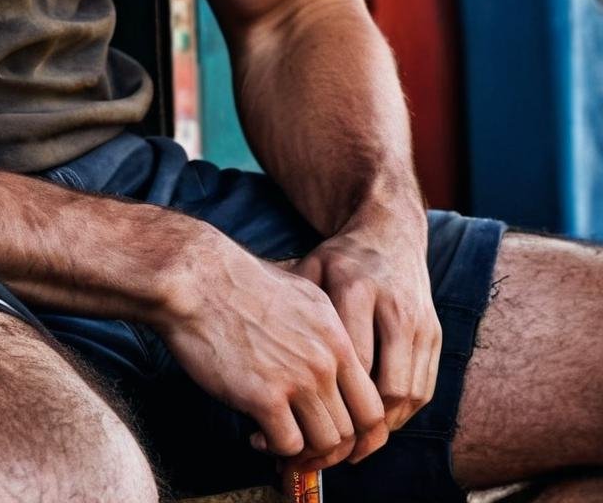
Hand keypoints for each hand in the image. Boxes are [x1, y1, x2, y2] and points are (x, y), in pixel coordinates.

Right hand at [154, 225, 387, 470]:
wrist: (196, 278)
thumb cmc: (237, 282)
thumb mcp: (298, 294)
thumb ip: (321, 332)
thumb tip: (326, 362)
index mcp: (336, 335)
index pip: (372, 403)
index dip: (359, 430)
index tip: (338, 437)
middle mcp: (325, 359)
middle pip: (353, 430)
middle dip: (331, 448)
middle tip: (306, 447)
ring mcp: (298, 379)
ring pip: (326, 442)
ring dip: (304, 451)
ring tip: (278, 439)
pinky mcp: (265, 397)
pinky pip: (288, 445)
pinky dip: (275, 450)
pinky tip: (257, 434)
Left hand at [291, 202, 441, 463]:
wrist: (390, 234)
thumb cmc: (340, 259)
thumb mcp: (308, 271)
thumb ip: (287, 307)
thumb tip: (250, 353)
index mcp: (355, 287)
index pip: (350, 360)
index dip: (331, 400)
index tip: (303, 423)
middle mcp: (393, 306)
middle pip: (386, 386)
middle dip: (359, 427)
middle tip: (330, 450)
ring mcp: (420, 322)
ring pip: (409, 394)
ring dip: (381, 427)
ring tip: (350, 447)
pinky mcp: (434, 333)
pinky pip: (424, 388)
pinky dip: (401, 414)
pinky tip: (374, 423)